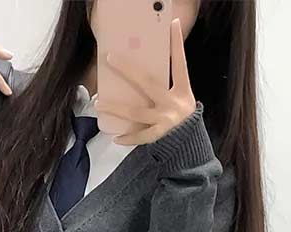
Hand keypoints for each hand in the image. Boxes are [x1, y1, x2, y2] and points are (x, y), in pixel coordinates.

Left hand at [94, 17, 196, 145]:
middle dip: (128, 70)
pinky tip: (115, 138)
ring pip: (136, 112)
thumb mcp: (181, 100)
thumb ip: (166, 88)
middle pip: (148, 83)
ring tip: (99, 104)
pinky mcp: (160, 136)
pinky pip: (140, 136)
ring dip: (116, 108)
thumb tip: (140, 75)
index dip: (177, 45)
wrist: (190, 146)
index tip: (172, 24)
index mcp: (182, 91)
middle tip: (111, 59)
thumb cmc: (181, 119)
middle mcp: (174, 103)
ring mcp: (166, 120)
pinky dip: (128, 138)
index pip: (180, 63)